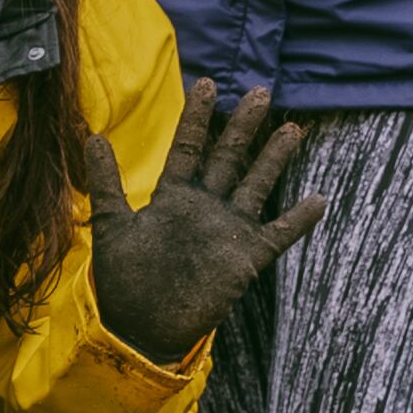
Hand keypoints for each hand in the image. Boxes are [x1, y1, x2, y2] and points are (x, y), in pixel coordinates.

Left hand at [80, 82, 329, 359]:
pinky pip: (277, 234)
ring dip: (273, 158)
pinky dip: (298, 220)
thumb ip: (106, 183)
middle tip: (260, 92)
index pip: (189, 146)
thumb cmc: (125, 280)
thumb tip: (93, 136)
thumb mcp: (111, 227)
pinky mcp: (245, 258)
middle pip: (228, 156)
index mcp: (173, 196)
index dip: (198, 117)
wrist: (142, 329)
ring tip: (292, 128)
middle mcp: (204, 206)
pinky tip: (319, 200)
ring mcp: (227, 230)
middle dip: (244, 126)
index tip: (208, 83)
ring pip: (256, 185)